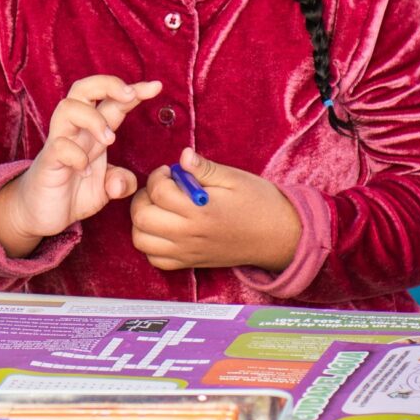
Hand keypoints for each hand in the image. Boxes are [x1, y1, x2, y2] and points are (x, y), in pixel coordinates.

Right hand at [0, 77, 157, 253]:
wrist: (39, 214)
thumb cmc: (71, 193)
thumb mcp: (105, 190)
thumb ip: (122, 183)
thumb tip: (121, 183)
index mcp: (92, 133)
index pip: (112, 102)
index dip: (134, 90)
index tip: (157, 86)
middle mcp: (75, 131)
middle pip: (83, 88)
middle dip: (108, 84)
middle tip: (129, 95)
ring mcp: (59, 143)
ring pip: (68, 108)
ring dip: (93, 118)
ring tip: (109, 140)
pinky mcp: (48, 162)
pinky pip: (60, 146)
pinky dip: (76, 155)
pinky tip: (85, 171)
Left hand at [127, 149, 302, 273]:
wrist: (279, 236)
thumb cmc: (259, 203)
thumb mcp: (234, 178)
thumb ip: (204, 168)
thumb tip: (183, 157)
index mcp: (199, 210)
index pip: (158, 192)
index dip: (159, 176)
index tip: (171, 172)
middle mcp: (189, 235)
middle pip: (141, 218)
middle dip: (144, 197)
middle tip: (161, 188)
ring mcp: (187, 252)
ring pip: (141, 240)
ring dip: (142, 221)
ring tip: (159, 208)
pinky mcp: (190, 262)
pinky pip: (155, 259)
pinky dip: (151, 244)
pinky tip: (164, 228)